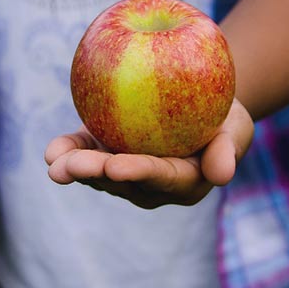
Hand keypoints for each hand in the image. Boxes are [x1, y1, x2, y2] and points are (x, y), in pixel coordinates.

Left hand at [44, 99, 253, 208]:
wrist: (203, 102)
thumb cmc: (225, 116)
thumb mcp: (236, 128)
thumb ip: (228, 150)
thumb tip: (222, 175)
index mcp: (183, 182)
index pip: (160, 177)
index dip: (137, 173)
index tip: (115, 166)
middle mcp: (151, 184)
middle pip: (121, 180)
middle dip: (94, 174)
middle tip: (69, 167)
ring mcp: (127, 170)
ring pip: (98, 172)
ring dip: (74, 167)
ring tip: (53, 161)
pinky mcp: (108, 151)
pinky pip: (86, 152)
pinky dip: (68, 150)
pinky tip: (51, 150)